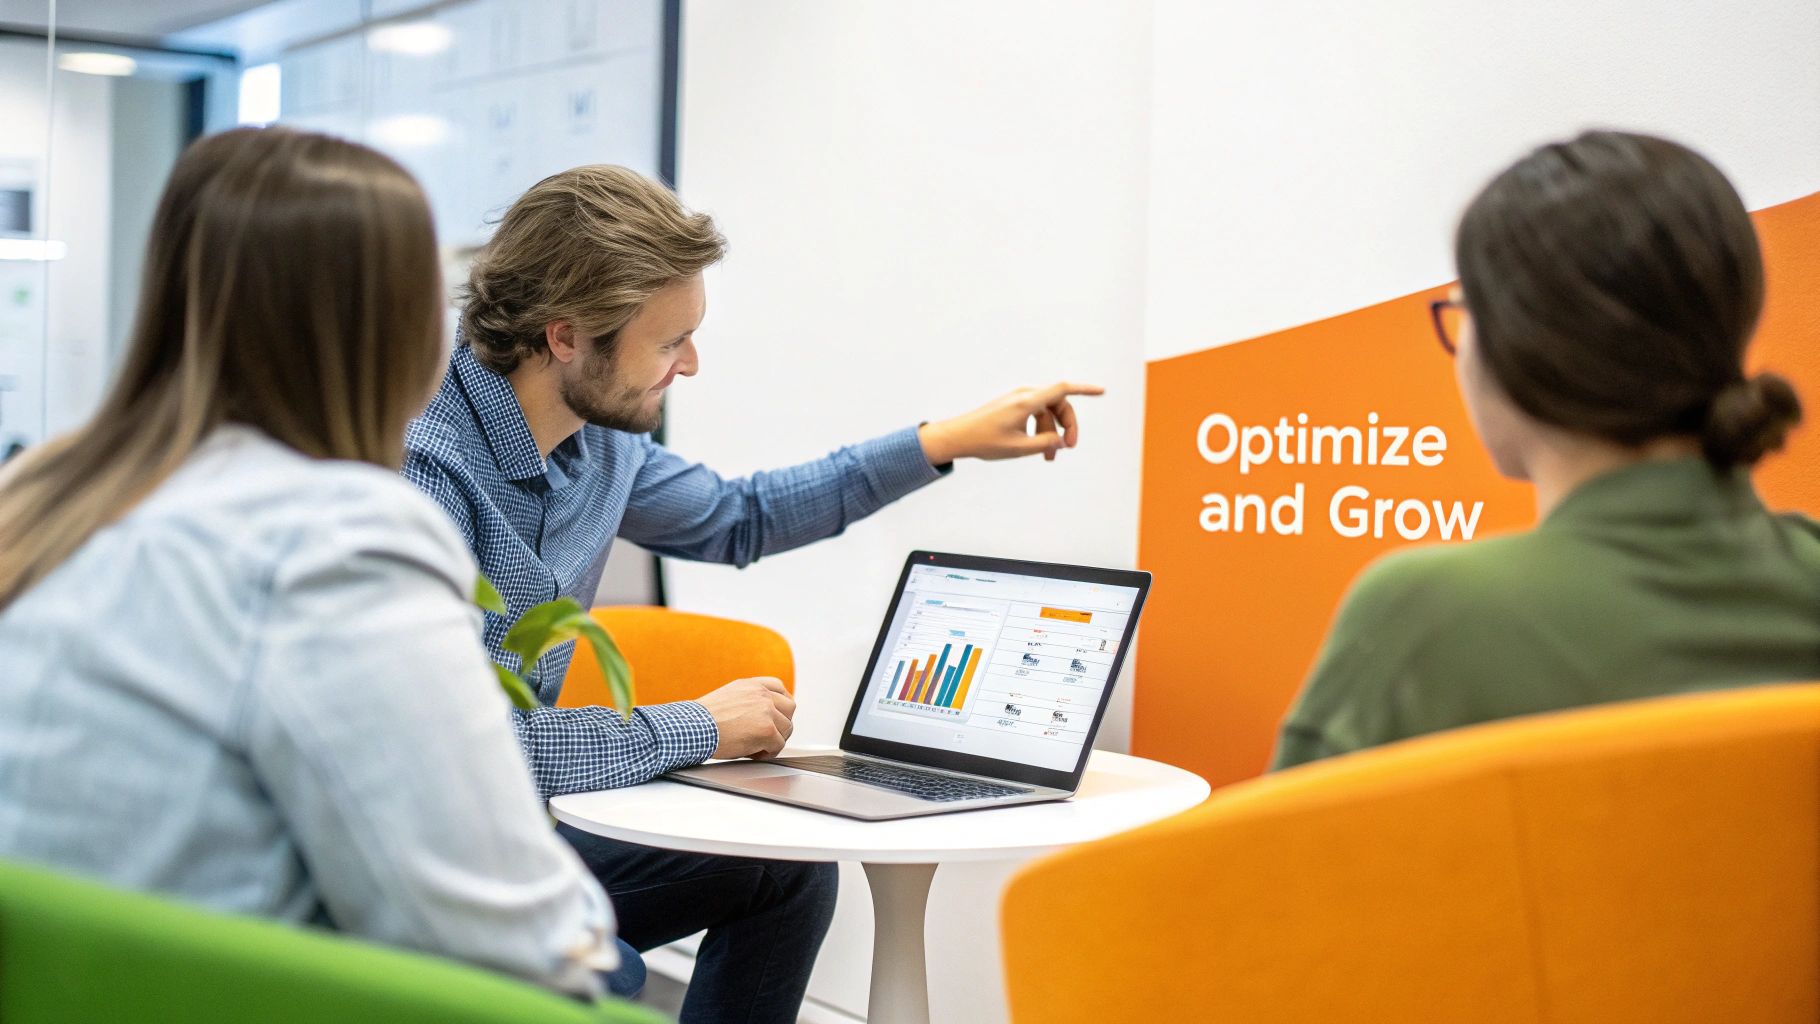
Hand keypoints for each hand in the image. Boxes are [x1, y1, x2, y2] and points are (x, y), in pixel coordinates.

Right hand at [697, 676, 793, 759]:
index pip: (778, 687)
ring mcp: (766, 710)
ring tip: (756, 747)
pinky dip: (768, 753)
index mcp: (751, 685)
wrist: (692, 728)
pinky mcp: (767, 729)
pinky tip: (752, 754)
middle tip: (767, 737)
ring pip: (787, 728)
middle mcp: (761, 694)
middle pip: (789, 708)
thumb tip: (759, 717)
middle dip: (781, 724)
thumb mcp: (727, 698)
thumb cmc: (702, 720)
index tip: (777, 715)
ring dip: (775, 740)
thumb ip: (747, 701)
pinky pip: (778, 745)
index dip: (781, 704)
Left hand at [917, 382, 1104, 463]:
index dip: (1085, 390)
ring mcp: (1018, 399)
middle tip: (1070, 447)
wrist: (958, 436)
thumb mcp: (1019, 448)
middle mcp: (1024, 396)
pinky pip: (1036, 414)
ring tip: (1050, 458)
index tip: (1102, 392)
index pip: (1062, 389)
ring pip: (1047, 412)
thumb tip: (1063, 441)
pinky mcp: (1013, 406)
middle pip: (1058, 404)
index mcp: (1026, 401)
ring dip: (1053, 432)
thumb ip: (1045, 443)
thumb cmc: (986, 441)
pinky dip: (1041, 430)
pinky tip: (1040, 448)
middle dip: (1068, 425)